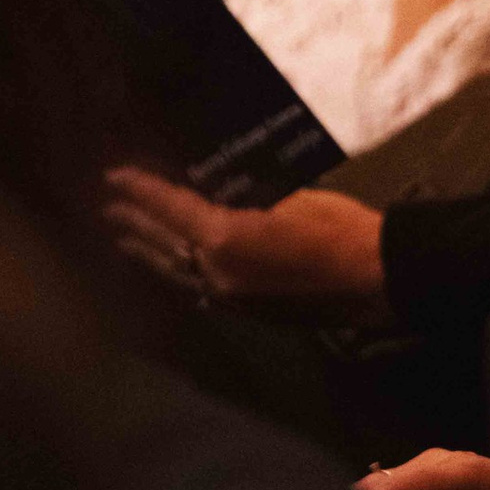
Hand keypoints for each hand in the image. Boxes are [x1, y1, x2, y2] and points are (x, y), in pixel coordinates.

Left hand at [104, 169, 386, 310]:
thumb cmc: (340, 228)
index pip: (170, 209)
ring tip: (128, 241)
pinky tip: (178, 269)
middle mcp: (217, 274)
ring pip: (178, 273)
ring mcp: (232, 298)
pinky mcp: (249, 312)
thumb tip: (219, 193)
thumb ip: (245, 199)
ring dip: (151, 254)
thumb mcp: (289, 196)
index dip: (140, 190)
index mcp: (224, 240)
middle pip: (164, 245)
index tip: (114, 176)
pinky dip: (181, 274)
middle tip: (109, 208)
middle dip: (135, 225)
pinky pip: (202, 289)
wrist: (379, 279)